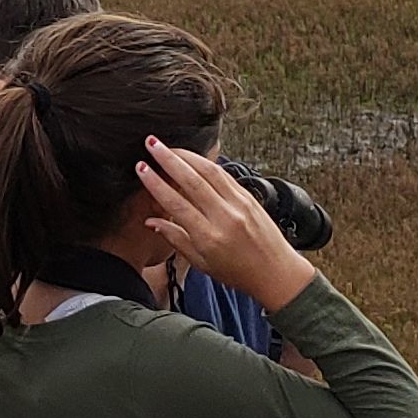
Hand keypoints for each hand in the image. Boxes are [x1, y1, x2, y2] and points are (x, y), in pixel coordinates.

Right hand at [135, 139, 316, 309]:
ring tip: (168, 146)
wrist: (276, 273)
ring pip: (209, 171)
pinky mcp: (249, 197)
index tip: (141, 168)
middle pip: (191, 180)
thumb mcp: (201, 263)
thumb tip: (151, 222)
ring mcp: (240, 204)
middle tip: (151, 144)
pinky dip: (206, 163)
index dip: (155, 183)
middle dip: (168, 158)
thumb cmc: (238, 272)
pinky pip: (225, 174)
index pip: (176, 203)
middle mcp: (225, 217)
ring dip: (186, 155)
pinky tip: (193, 157)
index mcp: (209, 237)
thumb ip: (175, 239)